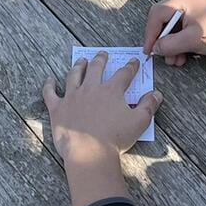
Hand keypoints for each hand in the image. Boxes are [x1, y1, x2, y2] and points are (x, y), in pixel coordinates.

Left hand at [42, 52, 162, 164]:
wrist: (89, 151)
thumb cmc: (116, 138)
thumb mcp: (139, 122)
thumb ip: (149, 106)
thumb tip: (157, 94)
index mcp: (111, 91)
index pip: (124, 74)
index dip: (130, 67)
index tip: (134, 61)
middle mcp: (91, 88)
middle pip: (96, 68)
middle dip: (101, 59)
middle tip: (103, 54)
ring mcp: (72, 97)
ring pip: (74, 75)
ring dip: (78, 66)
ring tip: (81, 61)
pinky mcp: (58, 108)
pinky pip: (50, 93)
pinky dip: (49, 85)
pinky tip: (50, 80)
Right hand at [143, 0, 205, 65]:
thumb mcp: (192, 40)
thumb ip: (170, 44)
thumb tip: (156, 49)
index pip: (157, 14)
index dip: (150, 34)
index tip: (149, 50)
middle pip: (164, 20)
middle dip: (163, 41)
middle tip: (164, 57)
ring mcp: (194, 7)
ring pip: (174, 26)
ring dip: (172, 45)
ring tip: (176, 61)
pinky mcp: (201, 16)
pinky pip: (184, 28)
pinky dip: (181, 42)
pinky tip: (184, 56)